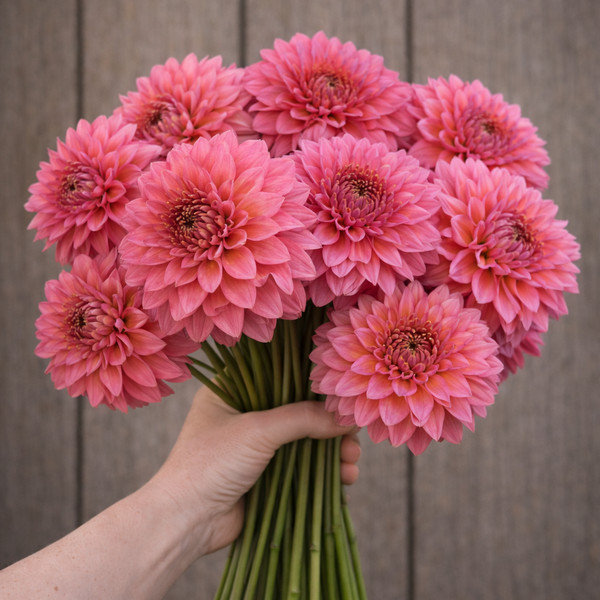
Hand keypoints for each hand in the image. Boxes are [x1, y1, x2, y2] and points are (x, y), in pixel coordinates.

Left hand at [145, 385, 360, 558]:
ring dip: (332, 451)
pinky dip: (325, 472)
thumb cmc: (210, 463)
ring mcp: (256, 448)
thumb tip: (346, 416)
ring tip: (352, 461)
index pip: (281, 377)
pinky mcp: (267, 476)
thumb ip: (303, 418)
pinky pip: (303, 467)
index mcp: (232, 391)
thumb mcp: (258, 431)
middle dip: (329, 425)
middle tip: (353, 434)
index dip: (314, 386)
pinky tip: (346, 478)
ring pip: (305, 442)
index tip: (343, 395)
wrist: (186, 522)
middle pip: (299, 411)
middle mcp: (245, 416)